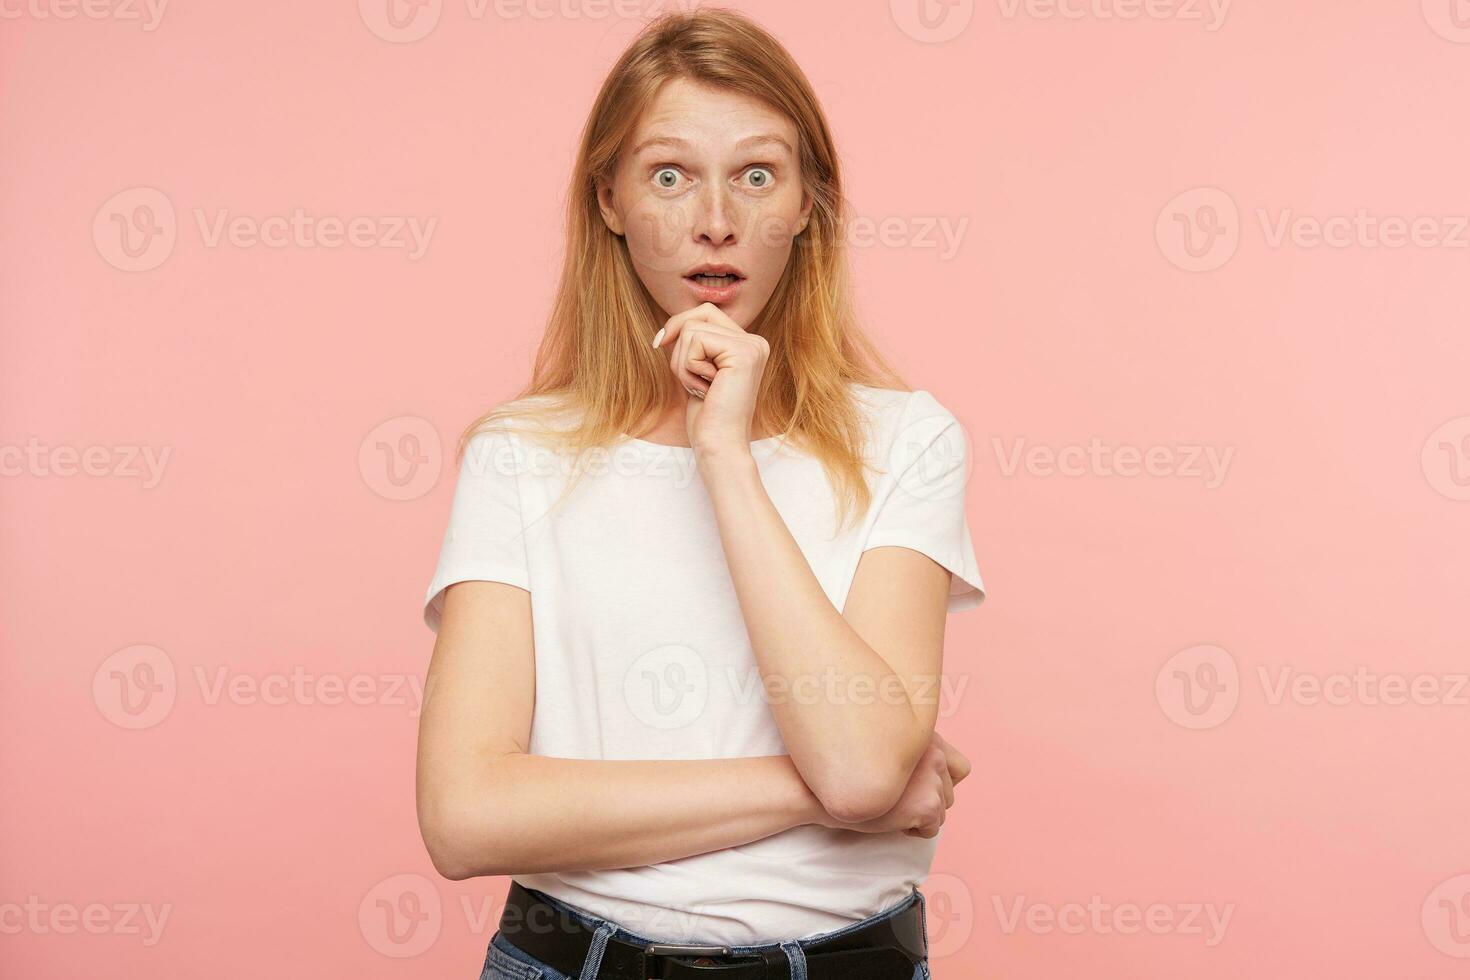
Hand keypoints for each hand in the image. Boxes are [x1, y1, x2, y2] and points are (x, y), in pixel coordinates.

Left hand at [651, 302, 768, 454]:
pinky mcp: (744, 353)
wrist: (719, 445)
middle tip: (690, 378)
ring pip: (692, 329)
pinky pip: (695, 341)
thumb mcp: (697, 371)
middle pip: (700, 315)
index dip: (679, 326)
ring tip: (702, 388)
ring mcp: (753, 346)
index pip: (706, 313)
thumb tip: (668, 327)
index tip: (660, 344)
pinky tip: (706, 389)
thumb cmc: (707, 416)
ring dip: (683, 363)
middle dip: (680, 344)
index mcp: (748, 345)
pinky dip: (688, 368)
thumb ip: (692, 345)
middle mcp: (755, 342)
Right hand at [819, 731, 970, 837]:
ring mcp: (932, 778)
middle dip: (926, 801)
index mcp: (926, 736)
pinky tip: (891, 819)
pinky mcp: (928, 804)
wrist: (821, 788)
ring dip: (918, 816)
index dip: (941, 782)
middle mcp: (934, 753)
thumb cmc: (847, 769)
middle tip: (894, 799)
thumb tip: (937, 775)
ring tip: (890, 807)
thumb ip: (912, 756)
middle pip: (949, 793)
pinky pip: (932, 828)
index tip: (916, 787)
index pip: (961, 767)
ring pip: (941, 811)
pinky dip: (913, 830)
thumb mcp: (885, 749)